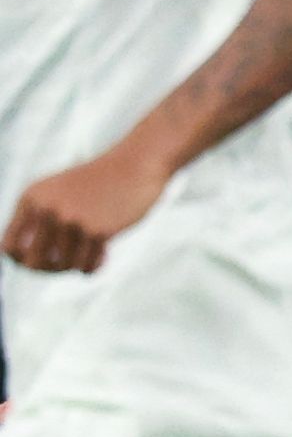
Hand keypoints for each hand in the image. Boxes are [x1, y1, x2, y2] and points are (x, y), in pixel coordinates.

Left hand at [2, 143, 173, 273]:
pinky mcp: (97, 231)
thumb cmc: (98, 184)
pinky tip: (105, 256)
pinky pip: (87, 266)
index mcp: (31, 199)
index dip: (21, 262)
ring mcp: (71, 221)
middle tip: (65, 266)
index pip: (9, 248)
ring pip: (63, 266)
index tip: (42, 261)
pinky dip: (94, 266)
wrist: (134, 166)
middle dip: (50, 270)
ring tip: (90, 254)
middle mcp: (46, 210)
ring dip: (77, 266)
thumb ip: (39, 220)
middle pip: (33, 263)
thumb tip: (28, 264)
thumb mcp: (59, 194)